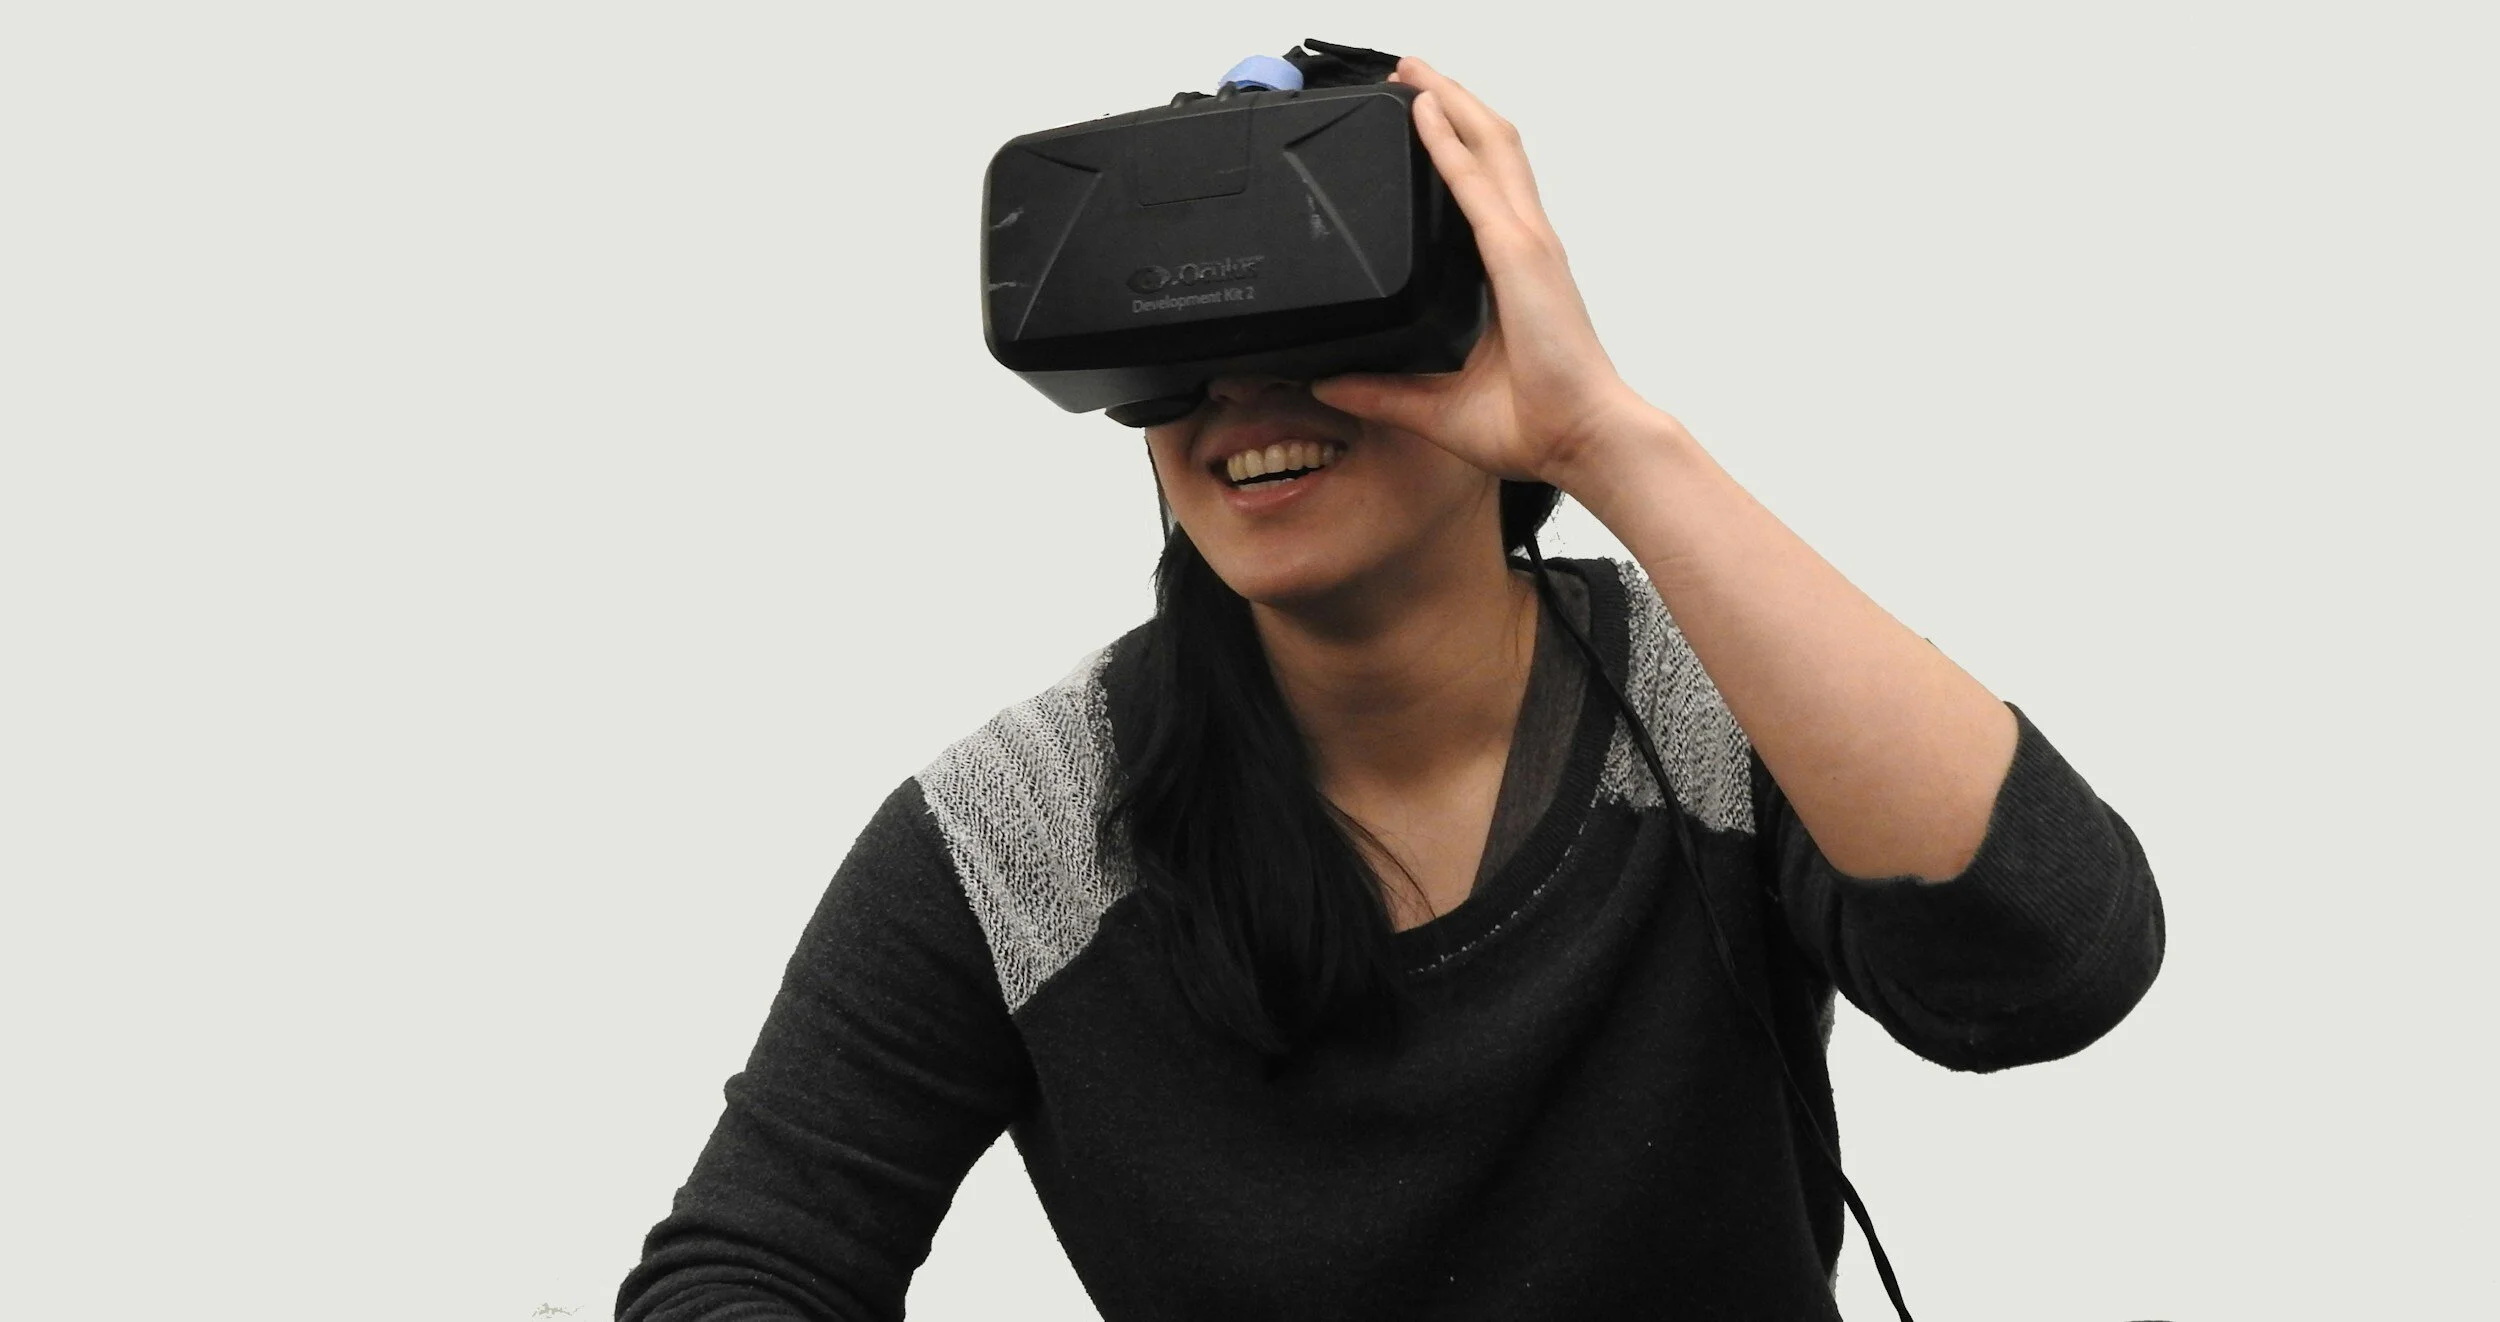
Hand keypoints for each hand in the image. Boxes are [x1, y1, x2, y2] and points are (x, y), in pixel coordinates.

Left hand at [1308, 57, 1648, 489]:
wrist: (1580, 440)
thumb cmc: (1536, 423)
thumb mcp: (1434, 407)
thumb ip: (1379, 391)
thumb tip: (1328, 382)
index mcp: (1511, 273)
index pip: (1484, 188)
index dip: (1455, 144)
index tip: (1420, 118)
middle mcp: (1523, 247)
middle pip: (1489, 148)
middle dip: (1452, 102)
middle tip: (1410, 74)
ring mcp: (1526, 245)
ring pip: (1489, 146)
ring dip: (1452, 101)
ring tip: (1415, 72)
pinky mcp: (1519, 255)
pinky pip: (1475, 184)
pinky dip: (1449, 142)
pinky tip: (1425, 113)